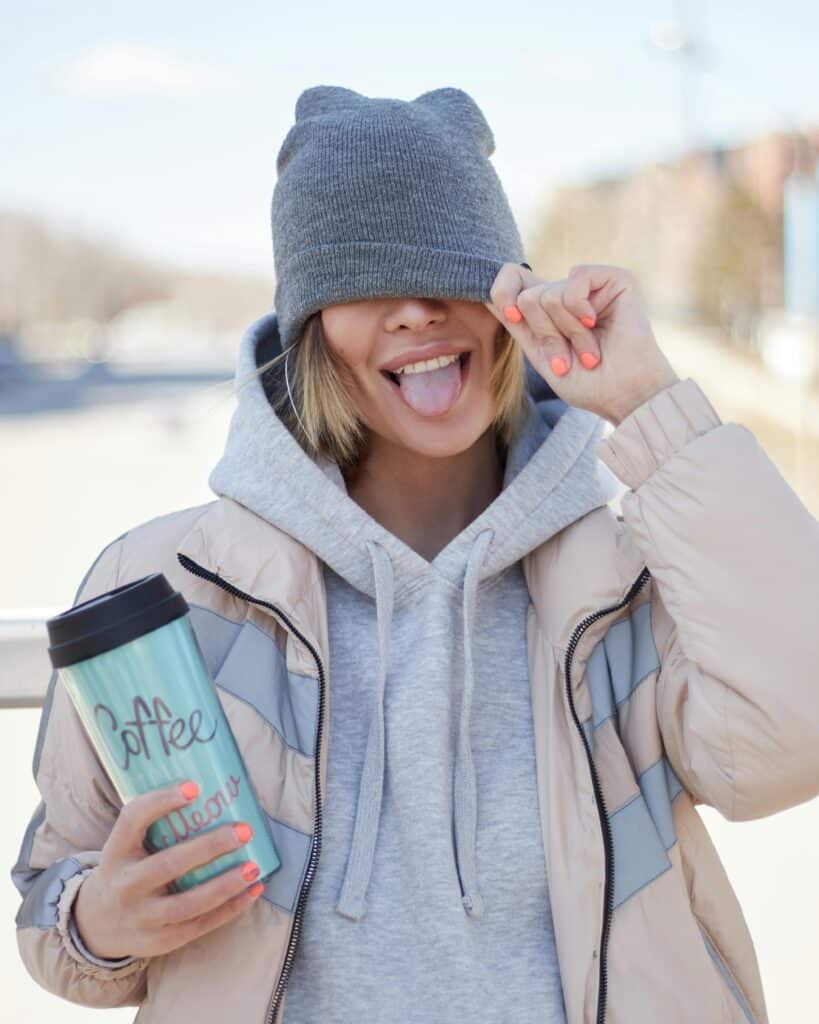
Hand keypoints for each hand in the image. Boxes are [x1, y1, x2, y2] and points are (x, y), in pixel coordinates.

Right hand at [73, 781, 263, 959]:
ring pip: (188, 904)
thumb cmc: (128, 869)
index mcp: (116, 852)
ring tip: (254, 866)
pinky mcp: (160, 942)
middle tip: (243, 831)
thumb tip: (212, 792)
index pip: (132, 820)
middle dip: (208, 848)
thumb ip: (156, 825)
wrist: (98, 924)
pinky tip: (254, 890)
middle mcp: (125, 886)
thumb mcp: (127, 846)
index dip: (160, 802)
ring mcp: (141, 918)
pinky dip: (230, 909)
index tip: (194, 787)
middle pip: (167, 865)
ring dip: (225, 884)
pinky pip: (199, 926)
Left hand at [485, 263, 679, 425]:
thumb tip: (487, 295)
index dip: (502, 292)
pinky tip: (596, 325)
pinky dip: (579, 312)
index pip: (511, 278)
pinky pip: (574, 280)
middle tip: (571, 357)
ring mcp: (592, 284)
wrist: (624, 395)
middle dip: (545, 335)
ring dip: (567, 334)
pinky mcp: (614, 278)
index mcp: (549, 310)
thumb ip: (519, 325)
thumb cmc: (589, 384)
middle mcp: (568, 292)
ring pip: (548, 295)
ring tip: (590, 353)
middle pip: (527, 296)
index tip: (513, 317)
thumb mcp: (542, 356)